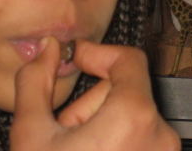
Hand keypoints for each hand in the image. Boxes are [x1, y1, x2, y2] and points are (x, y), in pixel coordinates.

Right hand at [10, 38, 180, 150]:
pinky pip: (140, 140)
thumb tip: (46, 50)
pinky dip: (116, 142)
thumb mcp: (32, 136)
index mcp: (134, 117)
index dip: (98, 54)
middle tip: (62, 129)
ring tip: (72, 149)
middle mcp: (160, 135)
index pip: (129, 59)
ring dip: (101, 125)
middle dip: (90, 103)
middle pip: (126, 91)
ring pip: (132, 119)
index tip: (76, 59)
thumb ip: (36, 82)